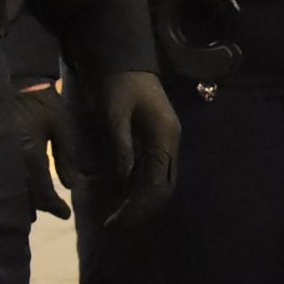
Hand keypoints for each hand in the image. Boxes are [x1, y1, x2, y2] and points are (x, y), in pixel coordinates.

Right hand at [12, 82, 82, 218]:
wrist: (13, 82)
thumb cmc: (42, 102)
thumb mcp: (61, 124)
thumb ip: (66, 156)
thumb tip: (70, 185)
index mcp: (29, 153)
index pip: (42, 192)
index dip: (55, 206)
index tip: (66, 214)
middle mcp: (9, 160)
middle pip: (23, 198)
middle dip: (39, 207)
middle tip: (53, 208)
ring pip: (8, 192)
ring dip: (23, 202)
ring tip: (37, 205)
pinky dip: (9, 190)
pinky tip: (18, 192)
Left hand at [74, 70, 180, 226]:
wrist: (123, 59)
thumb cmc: (118, 83)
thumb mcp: (114, 111)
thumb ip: (120, 143)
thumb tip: (123, 176)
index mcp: (165, 136)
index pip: (156, 183)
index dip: (136, 206)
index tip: (113, 221)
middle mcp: (170, 143)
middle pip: (163, 187)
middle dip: (140, 210)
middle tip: (114, 224)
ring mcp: (166, 141)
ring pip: (161, 182)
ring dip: (141, 201)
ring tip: (117, 216)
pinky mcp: (157, 140)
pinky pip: (154, 172)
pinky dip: (139, 188)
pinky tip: (122, 196)